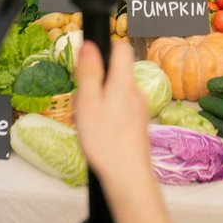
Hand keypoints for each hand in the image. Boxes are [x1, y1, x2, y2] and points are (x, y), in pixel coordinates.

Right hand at [74, 40, 151, 182]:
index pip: (121, 48)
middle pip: (116, 72)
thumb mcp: (88, 104)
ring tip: (88, 122)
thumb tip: (90, 45)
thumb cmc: (105, 142)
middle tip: (82, 102)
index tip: (89, 60)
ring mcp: (139, 108)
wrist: (128, 177)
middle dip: (96, 81)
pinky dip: (107, 114)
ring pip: (116, 92)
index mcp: (123, 82)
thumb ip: (90, 73)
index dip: (105, 47)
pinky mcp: (138, 124)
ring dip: (100, 100)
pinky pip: (120, 109)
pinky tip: (99, 133)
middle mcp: (136, 92)